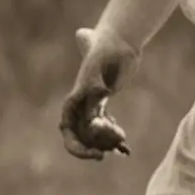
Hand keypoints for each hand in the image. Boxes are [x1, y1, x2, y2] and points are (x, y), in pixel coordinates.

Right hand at [59, 26, 138, 161]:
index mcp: (74, 99)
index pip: (68, 129)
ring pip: (93, 134)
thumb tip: (93, 116)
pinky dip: (114, 138)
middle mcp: (80, 104)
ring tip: (122, 147)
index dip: (78, 146)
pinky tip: (125, 148)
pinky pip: (105, 126)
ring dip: (106, 144)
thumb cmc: (106, 50)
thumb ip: (93, 93)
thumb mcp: (98, 71)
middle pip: (79, 135)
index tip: (97, 154)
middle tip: (106, 156)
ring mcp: (91, 104)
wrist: (119, 38)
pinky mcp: (102, 102)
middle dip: (91, 148)